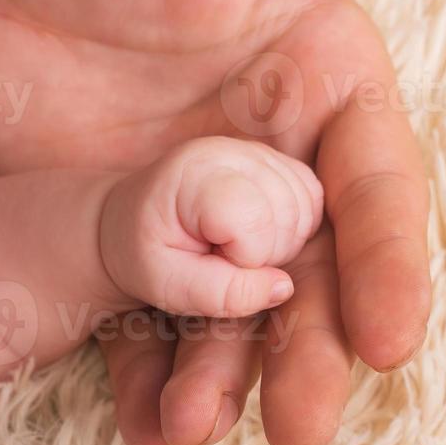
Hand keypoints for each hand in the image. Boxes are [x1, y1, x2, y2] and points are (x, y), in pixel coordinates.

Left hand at [101, 136, 323, 317]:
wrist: (132, 222)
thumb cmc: (144, 254)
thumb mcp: (166, 286)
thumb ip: (221, 293)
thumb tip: (283, 287)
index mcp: (197, 173)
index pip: (256, 225)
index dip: (242, 261)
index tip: (207, 262)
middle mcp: (234, 151)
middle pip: (286, 218)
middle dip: (263, 256)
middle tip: (219, 258)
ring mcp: (259, 152)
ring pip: (306, 209)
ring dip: (282, 244)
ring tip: (236, 247)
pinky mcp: (278, 161)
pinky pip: (313, 198)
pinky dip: (297, 227)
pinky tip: (261, 234)